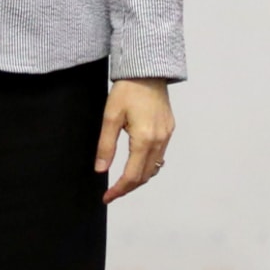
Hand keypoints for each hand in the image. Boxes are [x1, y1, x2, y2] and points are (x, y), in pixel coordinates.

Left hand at [96, 78, 174, 203]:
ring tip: (122, 181)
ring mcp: (167, 135)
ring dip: (139, 178)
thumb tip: (101, 170)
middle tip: (112, 192)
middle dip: (128, 187)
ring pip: (154, 167)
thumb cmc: (128, 90)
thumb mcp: (110, 117)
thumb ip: (106, 146)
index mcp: (144, 139)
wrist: (148, 71)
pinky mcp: (169, 129)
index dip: (119, 190)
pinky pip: (160, 155)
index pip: (132, 175)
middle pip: (145, 175)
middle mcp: (159, 140)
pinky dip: (148, 165)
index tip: (106, 197)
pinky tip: (137, 163)